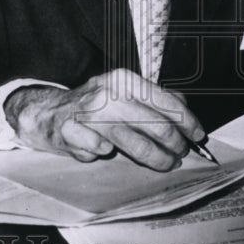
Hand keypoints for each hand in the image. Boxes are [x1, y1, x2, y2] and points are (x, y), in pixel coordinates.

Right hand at [3, 69, 204, 169]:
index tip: (198, 135)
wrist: (46, 111)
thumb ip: (153, 97)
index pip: (166, 101)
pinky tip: (107, 154)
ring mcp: (88, 114)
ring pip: (134, 143)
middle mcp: (108, 93)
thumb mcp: (122, 91)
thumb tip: (185, 109)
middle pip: (155, 124)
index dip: (187, 121)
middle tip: (181, 154)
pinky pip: (99, 152)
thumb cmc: (91, 105)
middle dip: (175, 144)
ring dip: (156, 158)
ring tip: (166, 164)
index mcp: (124, 80)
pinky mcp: (71, 133)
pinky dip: (106, 156)